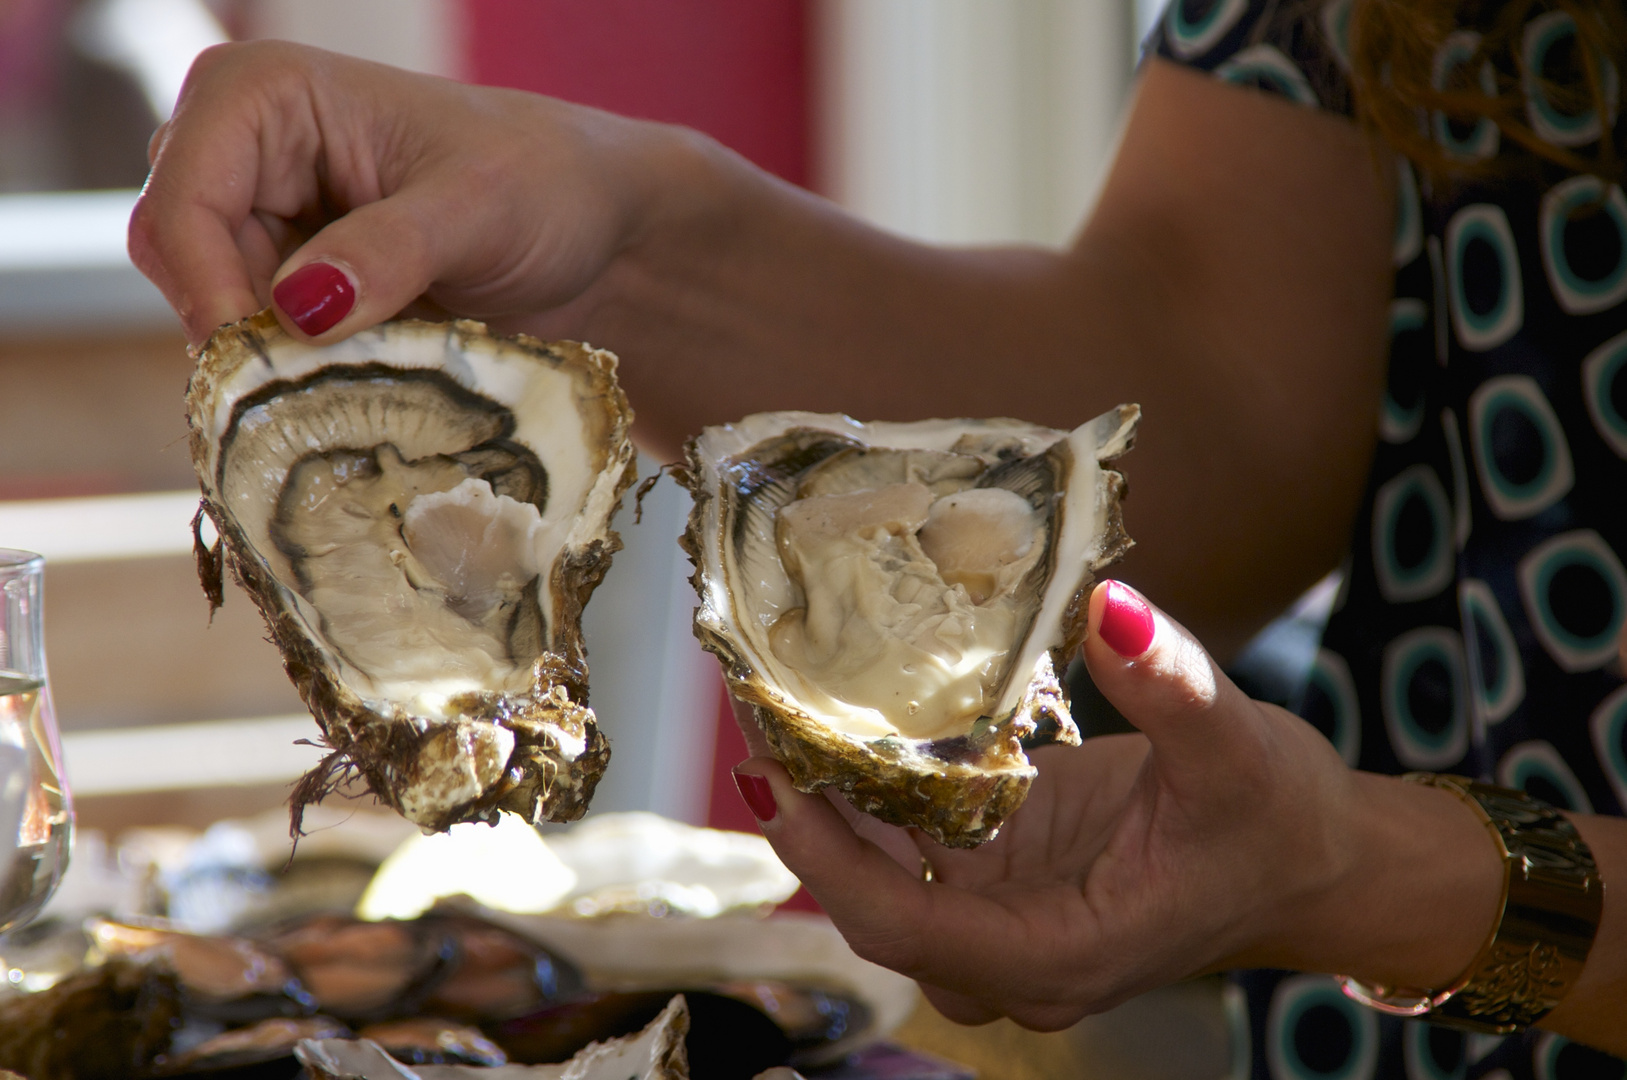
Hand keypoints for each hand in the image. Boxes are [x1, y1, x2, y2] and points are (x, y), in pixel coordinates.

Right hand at [129, 40, 686, 345]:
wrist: (587, 223)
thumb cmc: (544, 186)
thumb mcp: (478, 213)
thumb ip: (390, 253)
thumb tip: (300, 308)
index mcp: (264, 92)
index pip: (184, 200)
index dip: (210, 291)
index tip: (270, 367)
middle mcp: (240, 144)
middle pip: (178, 259)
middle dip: (240, 330)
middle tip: (321, 388)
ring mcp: (258, 211)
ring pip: (209, 306)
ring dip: (275, 356)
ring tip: (365, 377)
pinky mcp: (285, 271)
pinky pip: (254, 335)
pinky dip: (297, 367)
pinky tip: (360, 380)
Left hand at [732, 580, 1503, 1028]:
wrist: (1314, 861)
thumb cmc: (1280, 825)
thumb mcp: (1236, 750)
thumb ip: (1170, 685)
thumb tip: (1109, 605)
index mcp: (1060, 954)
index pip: (907, 929)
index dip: (826, 860)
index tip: (771, 776)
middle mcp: (1016, 953)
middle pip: (875, 907)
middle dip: (806, 822)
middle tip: (756, 715)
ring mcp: (1004, 920)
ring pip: (886, 879)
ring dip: (830, 805)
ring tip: (779, 709)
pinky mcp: (1006, 878)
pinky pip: (916, 848)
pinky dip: (874, 792)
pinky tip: (844, 721)